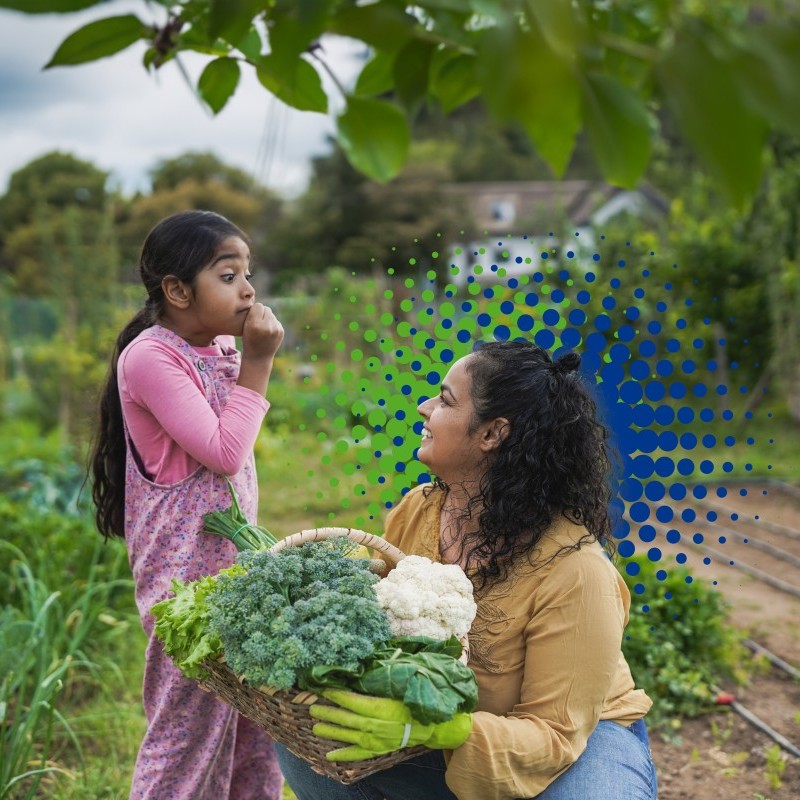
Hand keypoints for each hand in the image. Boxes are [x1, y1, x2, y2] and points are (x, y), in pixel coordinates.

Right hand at [241, 303, 283, 359]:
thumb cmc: (249, 339)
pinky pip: (276, 321)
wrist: (258, 357)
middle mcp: (267, 326)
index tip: (251, 318)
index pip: (258, 306)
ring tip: (262, 329)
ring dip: (267, 318)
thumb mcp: (245, 326)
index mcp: (255, 325)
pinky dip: (272, 324)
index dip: (254, 311)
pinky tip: (268, 333)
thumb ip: (252, 313)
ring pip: (271, 314)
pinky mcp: (281, 331)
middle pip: (266, 308)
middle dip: (262, 313)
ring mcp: (276, 329)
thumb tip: (261, 303)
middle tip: (257, 323)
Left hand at [310, 689, 471, 761]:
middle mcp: (375, 725)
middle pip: (346, 718)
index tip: (324, 689)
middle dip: (328, 713)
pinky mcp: (378, 750)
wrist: (430, 725)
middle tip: (312, 708)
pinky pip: (357, 754)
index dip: (337, 695)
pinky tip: (329, 755)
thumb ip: (381, 680)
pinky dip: (343, 755)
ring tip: (315, 727)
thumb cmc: (414, 701)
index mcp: (380, 708)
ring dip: (331, 731)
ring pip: (348, 735)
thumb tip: (363, 670)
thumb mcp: (399, 687)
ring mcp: (375, 740)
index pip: (353, 700)